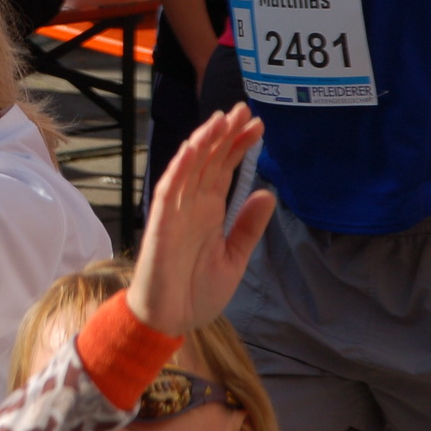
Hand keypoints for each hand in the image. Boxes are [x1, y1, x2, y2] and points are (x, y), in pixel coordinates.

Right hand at [128, 104, 274, 335]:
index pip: (225, 170)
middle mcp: (193, 206)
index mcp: (210, 212)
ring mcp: (176, 212)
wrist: (170, 321)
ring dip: (203, 142)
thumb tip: (267, 192)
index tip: (258, 126)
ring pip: (189, 168)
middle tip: (244, 109)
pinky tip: (191, 149)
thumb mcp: (235, 258)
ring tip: (221, 118)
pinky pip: (169, 191)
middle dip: (225, 134)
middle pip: (209, 161)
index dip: (239, 146)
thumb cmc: (197, 292)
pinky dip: (179, 168)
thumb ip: (248, 226)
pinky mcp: (162, 224)